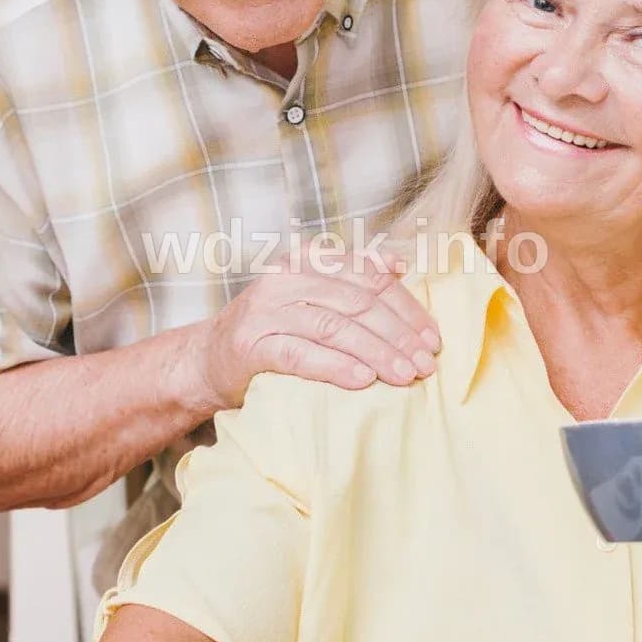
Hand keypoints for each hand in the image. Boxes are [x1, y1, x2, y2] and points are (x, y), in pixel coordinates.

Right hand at [191, 244, 440, 411]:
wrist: (209, 358)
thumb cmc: (273, 330)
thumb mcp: (311, 297)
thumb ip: (351, 280)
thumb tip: (397, 267)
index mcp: (307, 260)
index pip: (370, 279)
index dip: (407, 308)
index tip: (433, 338)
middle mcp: (287, 278)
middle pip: (357, 303)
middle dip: (398, 335)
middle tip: (425, 363)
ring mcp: (267, 311)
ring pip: (334, 328)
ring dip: (376, 353)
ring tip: (404, 375)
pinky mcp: (251, 345)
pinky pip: (300, 355)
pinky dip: (335, 367)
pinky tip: (363, 380)